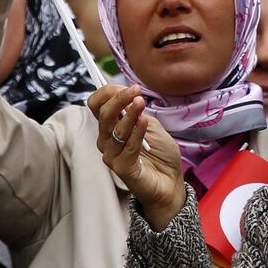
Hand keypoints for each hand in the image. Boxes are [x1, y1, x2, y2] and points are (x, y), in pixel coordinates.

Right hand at [90, 84, 186, 230]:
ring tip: (141, 102)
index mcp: (111, 127)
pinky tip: (145, 121)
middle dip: (118, 98)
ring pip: (114, 129)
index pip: (97, 105)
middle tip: (135, 90)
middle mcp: (107, 140)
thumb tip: (127, 94)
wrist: (171, 181)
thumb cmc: (160, 153)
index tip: (128, 87)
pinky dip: (137, 132)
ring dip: (129, 113)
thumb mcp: (150, 124)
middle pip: (103, 114)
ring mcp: (112, 155)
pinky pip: (128, 146)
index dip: (108, 92)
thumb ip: (137, 112)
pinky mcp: (122, 168)